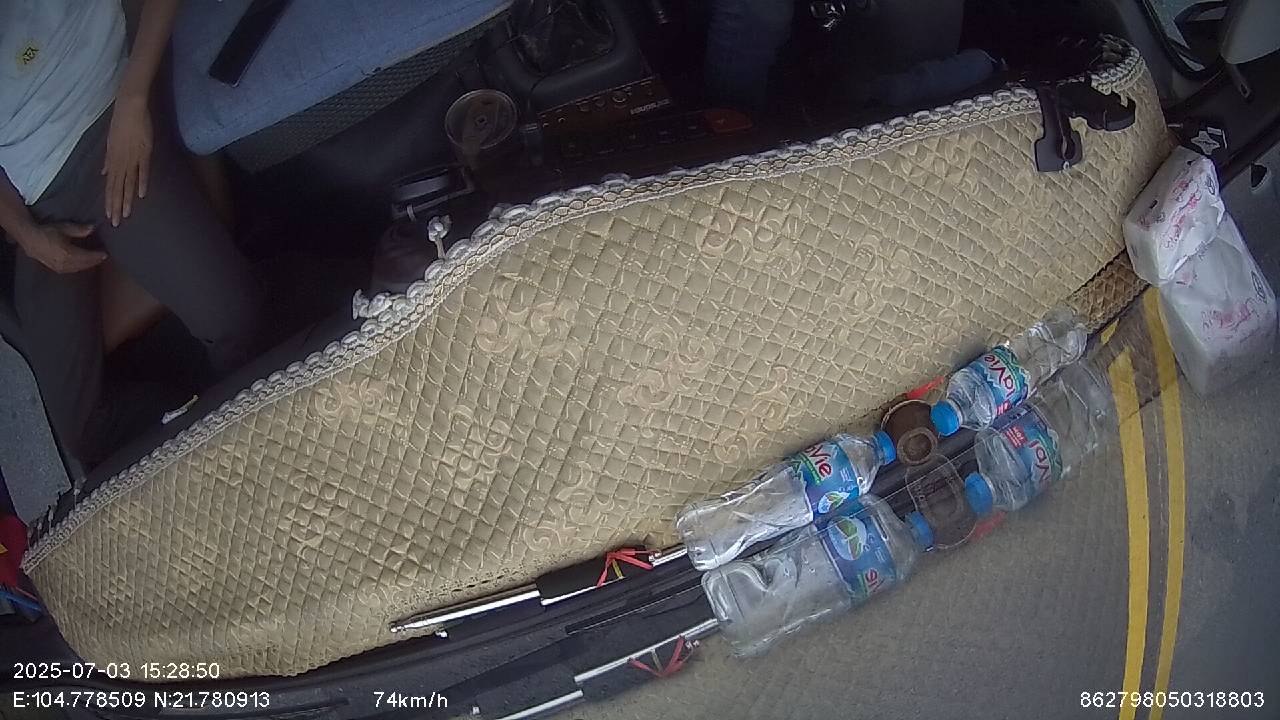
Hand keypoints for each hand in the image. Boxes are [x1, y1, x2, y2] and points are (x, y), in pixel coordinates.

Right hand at [16, 223, 107, 273]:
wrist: (29, 238)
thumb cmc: (47, 232)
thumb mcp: (65, 228)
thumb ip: (80, 230)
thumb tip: (93, 228)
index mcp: (69, 254)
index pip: (88, 256)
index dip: (98, 255)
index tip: (105, 253)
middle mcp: (65, 263)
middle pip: (85, 264)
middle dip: (95, 261)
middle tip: (102, 257)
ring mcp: (60, 268)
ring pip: (79, 268)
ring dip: (88, 265)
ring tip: (94, 260)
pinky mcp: (56, 269)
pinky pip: (72, 270)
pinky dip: (80, 267)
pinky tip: (82, 263)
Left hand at [102, 96, 152, 226]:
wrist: (129, 108)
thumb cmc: (120, 123)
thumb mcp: (110, 142)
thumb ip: (108, 160)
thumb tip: (104, 173)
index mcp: (112, 160)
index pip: (110, 185)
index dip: (109, 201)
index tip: (109, 215)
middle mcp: (120, 162)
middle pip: (117, 188)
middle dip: (116, 206)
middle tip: (116, 222)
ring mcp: (132, 158)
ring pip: (128, 183)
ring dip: (127, 199)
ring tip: (126, 214)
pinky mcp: (143, 152)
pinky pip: (142, 171)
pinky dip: (141, 182)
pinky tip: (141, 195)